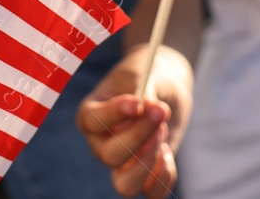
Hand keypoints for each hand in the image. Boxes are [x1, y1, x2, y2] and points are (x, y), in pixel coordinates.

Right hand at [75, 44, 192, 198]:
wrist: (164, 85)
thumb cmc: (148, 74)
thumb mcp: (145, 73)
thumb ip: (146, 91)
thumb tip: (152, 110)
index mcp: (92, 113)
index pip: (91, 121)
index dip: (113, 115)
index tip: (136, 103)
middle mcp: (101, 143)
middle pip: (110, 156)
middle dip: (139, 136)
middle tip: (160, 113)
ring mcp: (122, 162)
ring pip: (125, 185)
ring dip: (148, 163)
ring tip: (162, 134)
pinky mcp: (145, 173)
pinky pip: (151, 193)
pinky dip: (164, 178)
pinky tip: (168, 152)